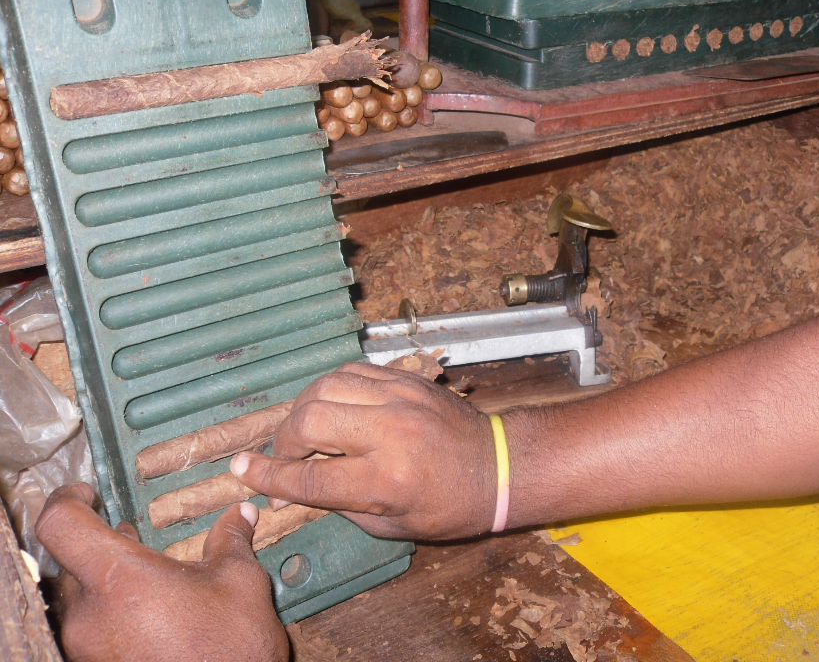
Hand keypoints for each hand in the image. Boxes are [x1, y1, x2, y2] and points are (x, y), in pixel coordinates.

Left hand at [35, 484, 287, 661]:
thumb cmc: (230, 649)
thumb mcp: (239, 582)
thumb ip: (230, 542)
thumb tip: (240, 516)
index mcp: (118, 579)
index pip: (61, 524)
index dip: (67, 499)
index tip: (88, 494)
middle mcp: (88, 616)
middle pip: (69, 563)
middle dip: (99, 547)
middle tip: (128, 537)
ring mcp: (86, 649)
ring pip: (80, 600)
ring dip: (106, 584)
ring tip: (145, 579)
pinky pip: (90, 632)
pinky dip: (111, 614)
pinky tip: (148, 615)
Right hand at [231, 362, 496, 539]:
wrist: (499, 467)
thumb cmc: (448, 506)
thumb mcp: (391, 525)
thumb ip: (339, 503)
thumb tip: (292, 486)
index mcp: (387, 481)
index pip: (308, 478)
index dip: (268, 477)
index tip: (241, 471)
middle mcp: (390, 433)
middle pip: (308, 422)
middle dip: (283, 442)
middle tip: (284, 458)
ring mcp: (400, 399)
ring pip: (325, 386)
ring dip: (303, 409)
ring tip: (304, 431)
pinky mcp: (406, 379)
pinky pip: (352, 371)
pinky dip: (332, 388)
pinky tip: (332, 406)